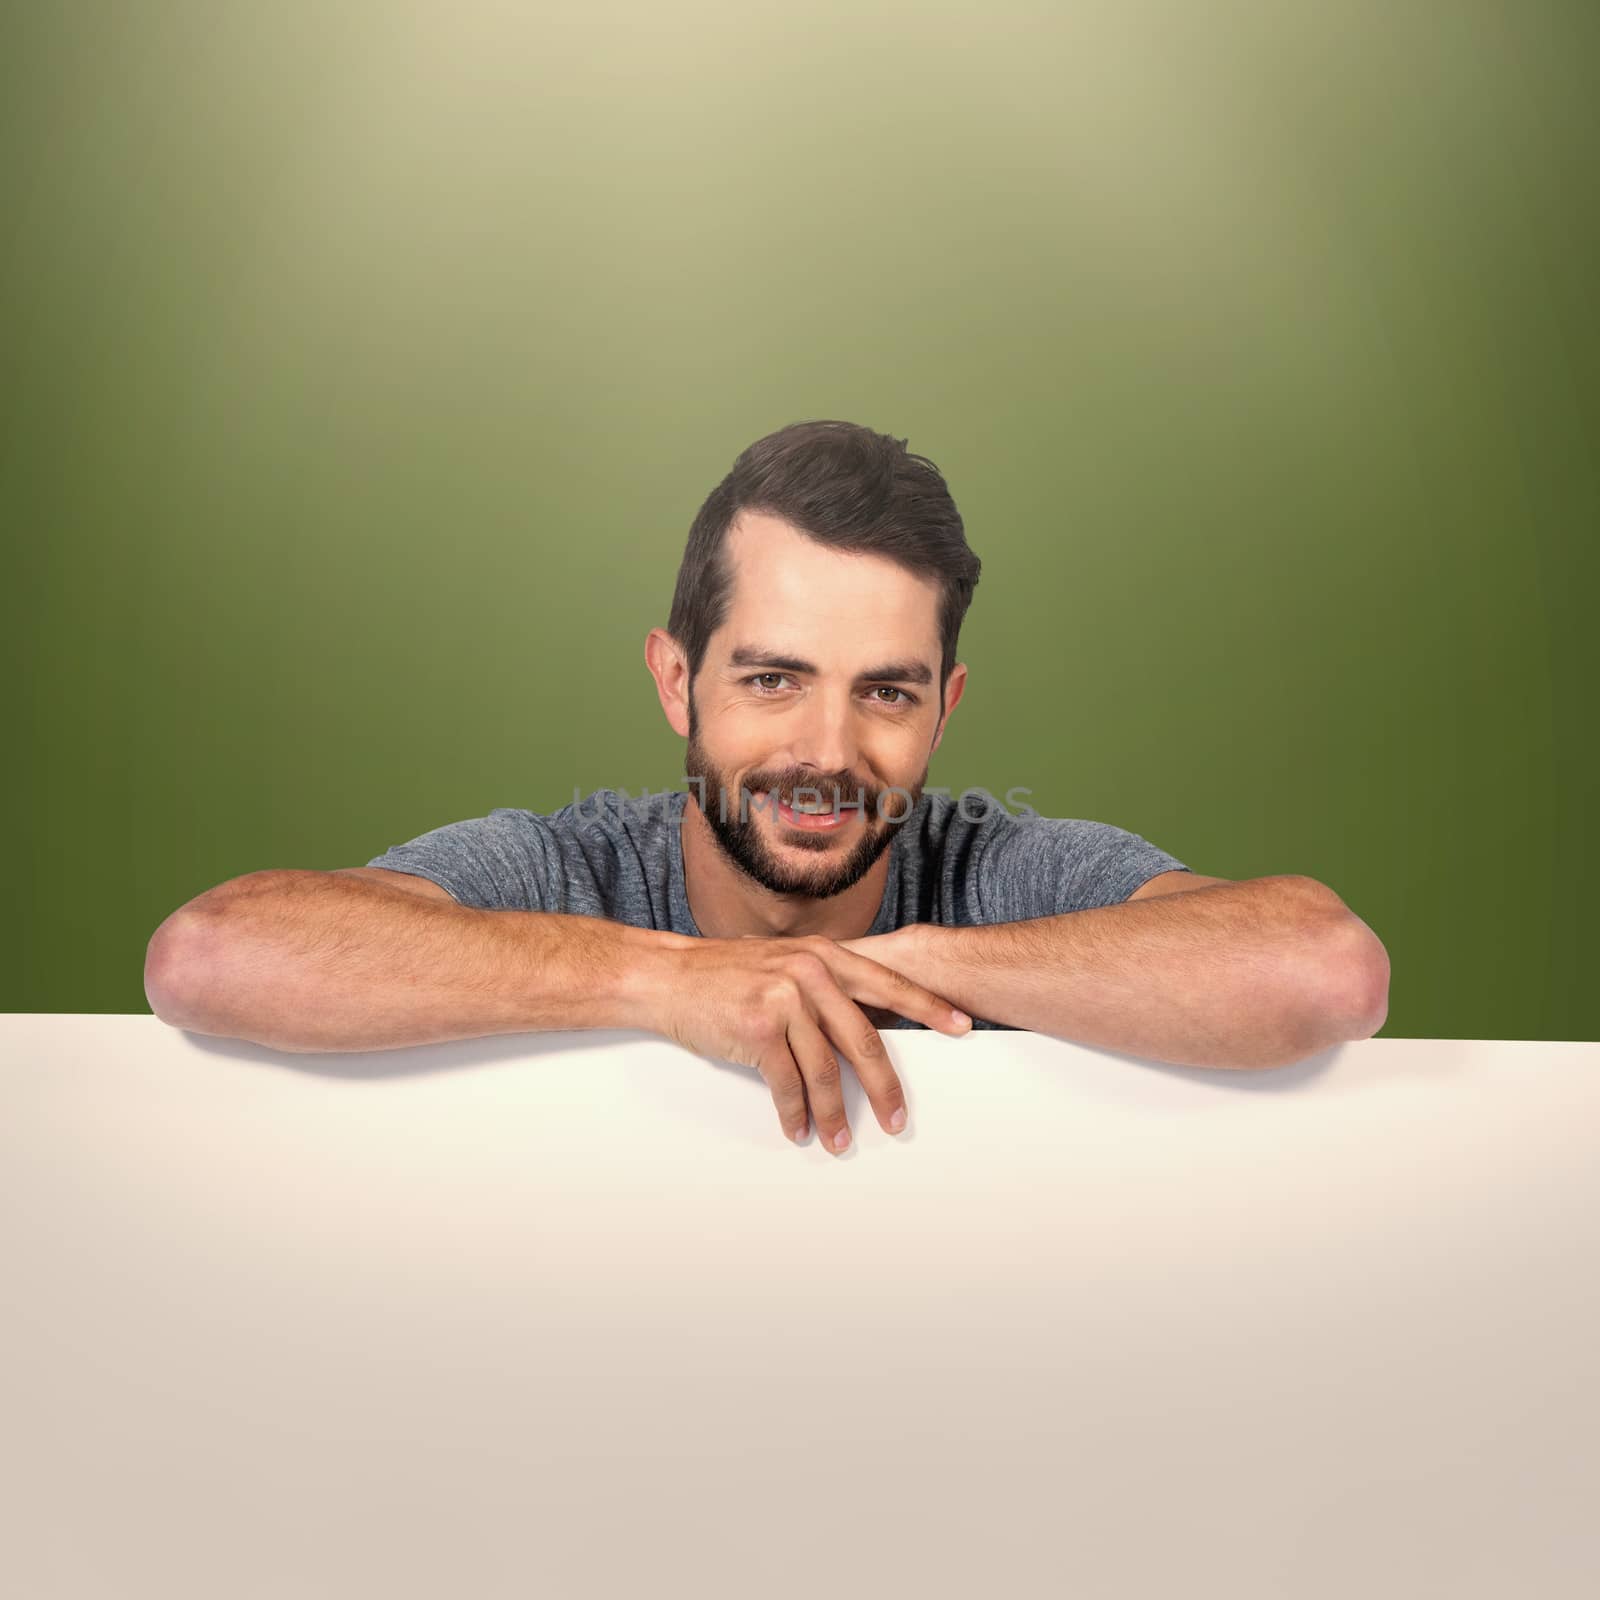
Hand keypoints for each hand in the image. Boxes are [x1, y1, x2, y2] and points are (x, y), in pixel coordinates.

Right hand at [650, 933, 971, 1152]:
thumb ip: (824, 984)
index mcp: (824, 956)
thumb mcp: (784, 963)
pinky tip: (799, 1127)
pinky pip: (787, 1084)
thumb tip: (863, 1025)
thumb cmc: (725, 974)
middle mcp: (810, 974)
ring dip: (834, 1114)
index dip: (928, 1007)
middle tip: (898, 1117)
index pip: (888, 984)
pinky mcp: (757, 1030)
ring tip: (839, 1140)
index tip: (960, 1026)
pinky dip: (795, 1113)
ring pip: (825, 1071)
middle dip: (885, 1086)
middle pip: (864, 1039)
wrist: (668, 976)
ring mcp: (784, 1001)